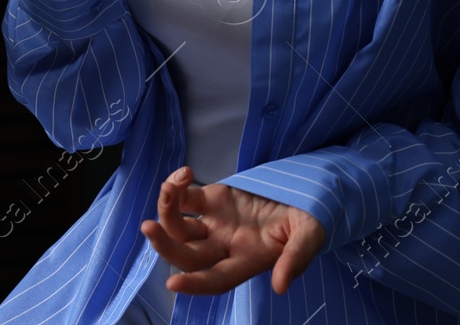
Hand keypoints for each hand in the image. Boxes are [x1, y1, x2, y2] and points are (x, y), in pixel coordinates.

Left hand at [140, 165, 325, 295]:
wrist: (308, 189)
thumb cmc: (312, 217)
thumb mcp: (311, 235)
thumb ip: (296, 259)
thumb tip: (280, 287)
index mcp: (248, 260)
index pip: (217, 279)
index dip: (196, 285)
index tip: (173, 285)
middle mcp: (226, 245)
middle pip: (187, 255)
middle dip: (165, 245)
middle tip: (148, 228)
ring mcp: (216, 222)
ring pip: (180, 226)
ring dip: (166, 210)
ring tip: (169, 186)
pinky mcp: (213, 198)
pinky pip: (186, 198)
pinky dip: (177, 187)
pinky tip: (183, 173)